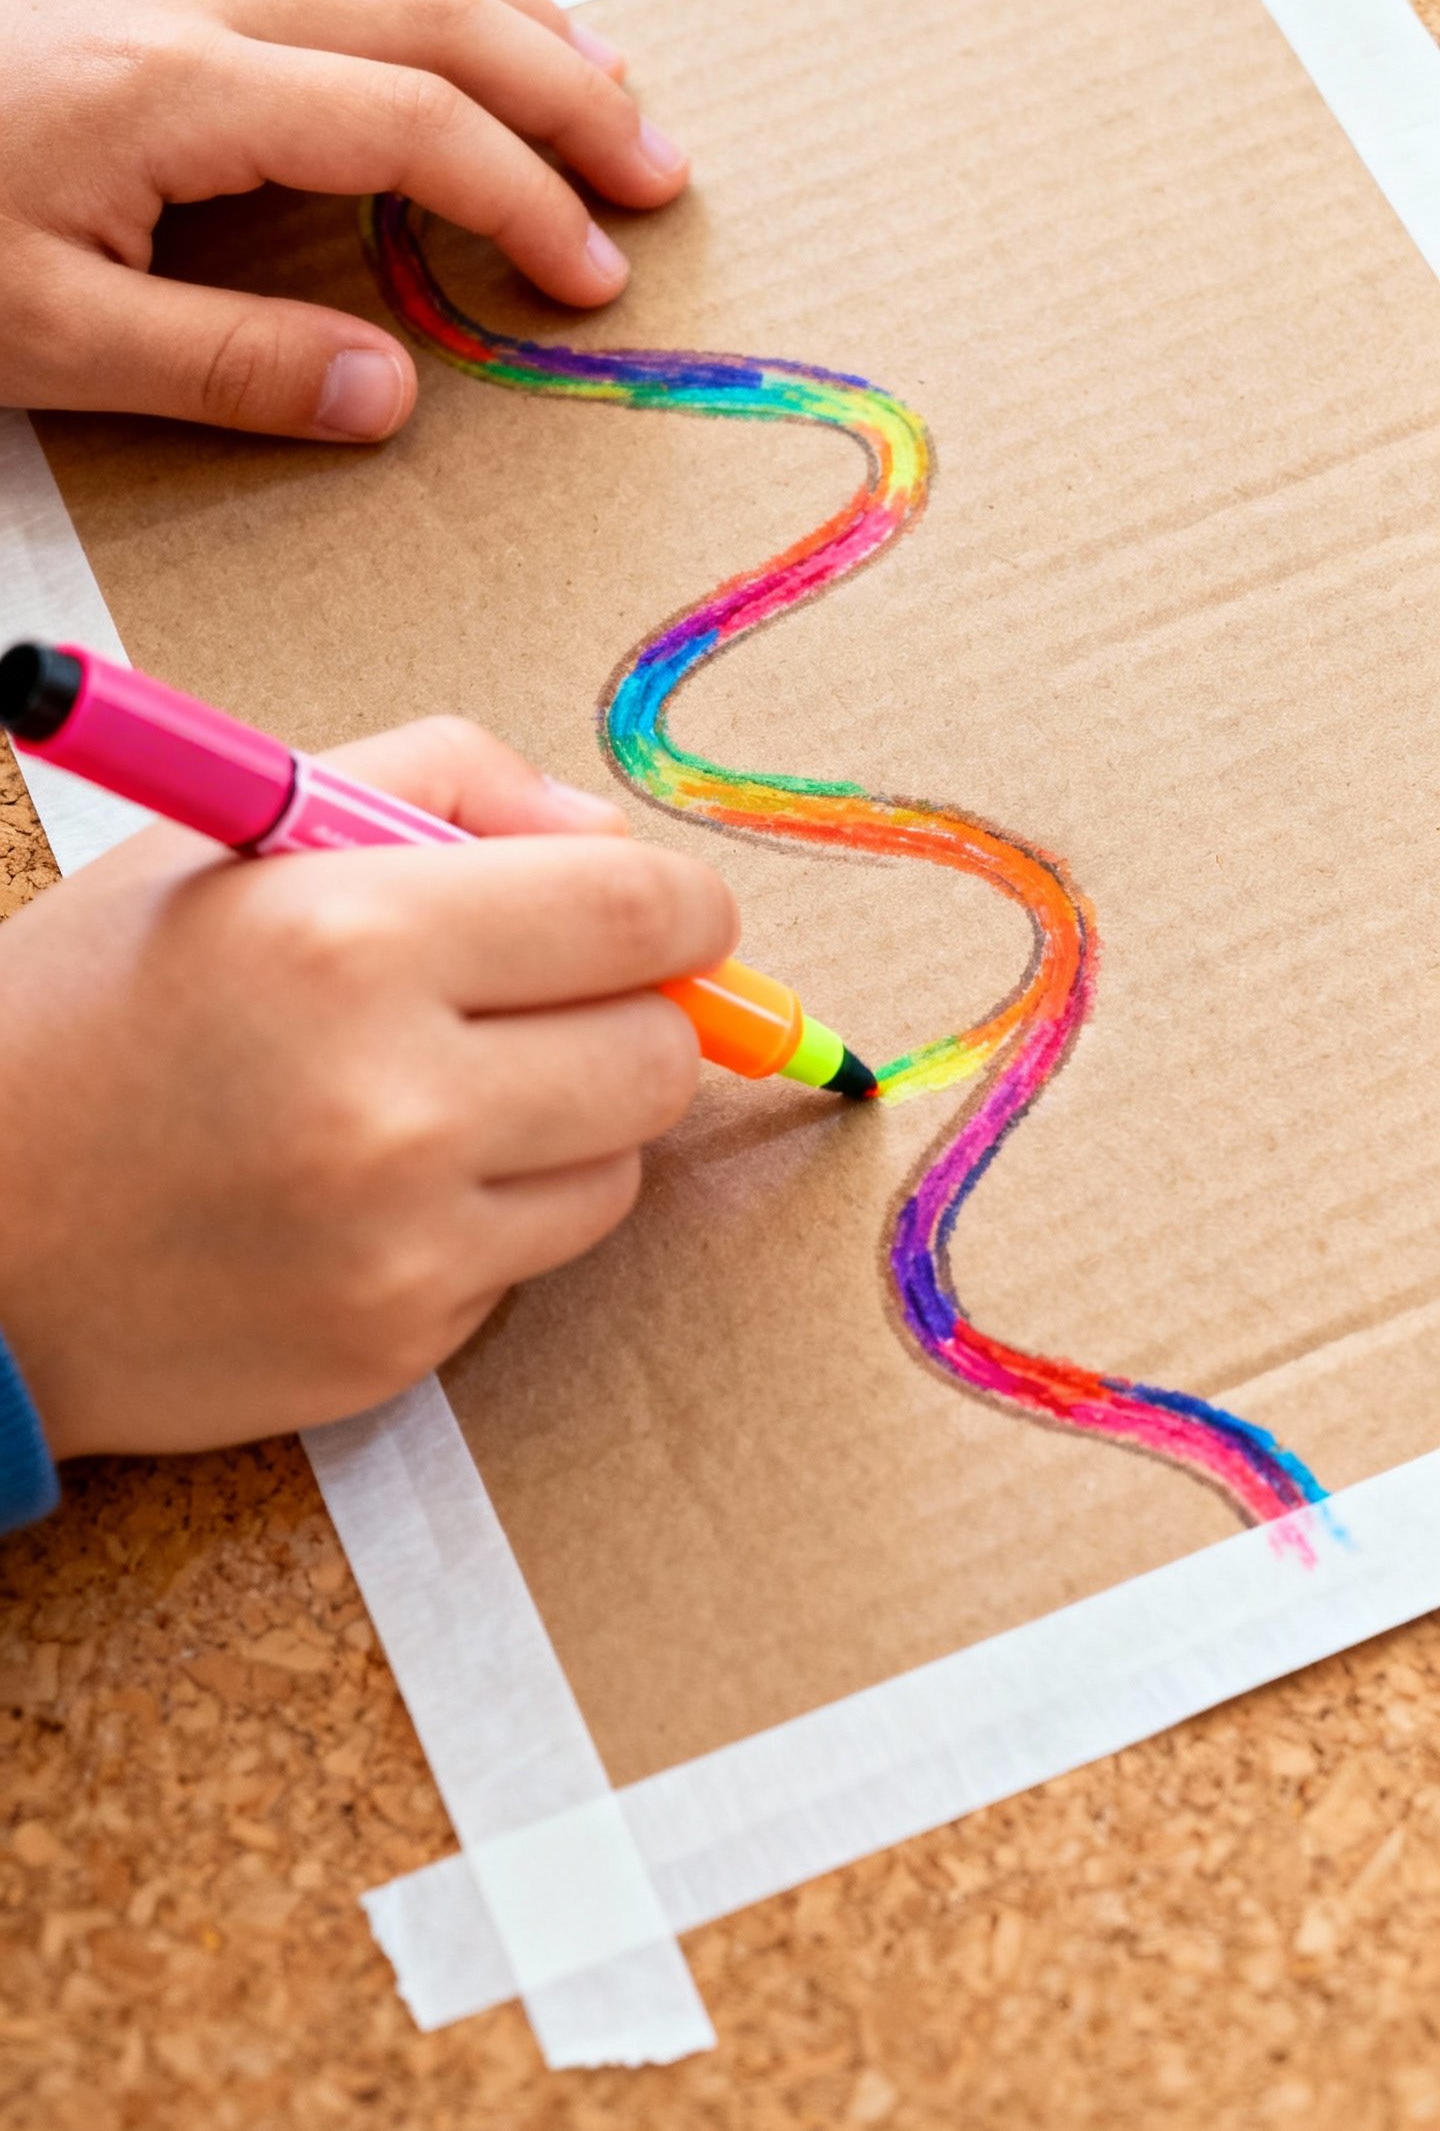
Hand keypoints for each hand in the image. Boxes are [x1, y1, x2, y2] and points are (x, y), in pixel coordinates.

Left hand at [0, 0, 687, 437]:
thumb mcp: (46, 342)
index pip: (414, 125)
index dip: (527, 201)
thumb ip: (229, 370)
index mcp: (177, 88)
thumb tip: (391, 396)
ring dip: (516, 9)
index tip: (592, 279)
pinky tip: (453, 8)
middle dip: (568, 92)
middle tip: (657, 175)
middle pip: (437, 9)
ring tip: (603, 83)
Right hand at [0, 718, 735, 1457]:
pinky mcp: (393, 1347)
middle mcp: (390, 1100)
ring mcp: (398, 1244)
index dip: (687, 909)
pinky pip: (526, 1262)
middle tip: (551, 1002)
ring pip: (616, 1169)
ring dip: (568, 1122)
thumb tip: (611, 838)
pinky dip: (485, 1216)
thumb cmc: (85, 1013)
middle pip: (659, 1054)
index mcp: (347, 936)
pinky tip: (372, 1190)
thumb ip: (441, 783)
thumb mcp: (231, 834)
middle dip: (634, 1013)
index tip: (675, 918)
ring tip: (439, 1093)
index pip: (633, 910)